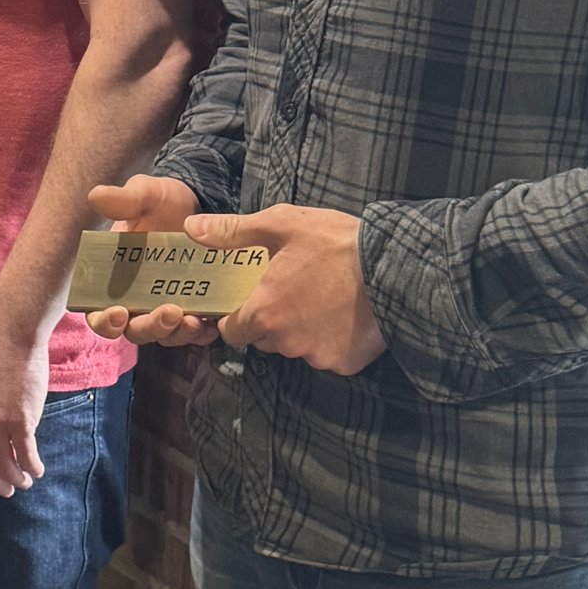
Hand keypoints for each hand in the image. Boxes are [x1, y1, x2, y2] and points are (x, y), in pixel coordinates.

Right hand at [80, 172, 218, 347]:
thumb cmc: (162, 202)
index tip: (116, 313)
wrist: (199, 205)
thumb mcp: (146, 195)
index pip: (98, 313)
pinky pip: (194, 332)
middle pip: (134, 330)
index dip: (103, 321)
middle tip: (169, 313)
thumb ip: (124, 200)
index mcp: (113, 280)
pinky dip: (201, 332)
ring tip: (192, 319)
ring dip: (176, 333)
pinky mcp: (193, 310)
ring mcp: (165, 308)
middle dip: (149, 327)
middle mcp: (136, 301)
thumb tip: (96, 196)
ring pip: (165, 335)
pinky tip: (209, 323)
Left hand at [193, 203, 384, 377]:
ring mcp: (317, 355)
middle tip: (294, 291)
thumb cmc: (336, 242)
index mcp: (264, 311)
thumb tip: (191, 229)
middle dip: (272, 320)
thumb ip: (232, 232)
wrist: (396, 266)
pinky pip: (328, 355)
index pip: (233, 331)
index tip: (252, 299)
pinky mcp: (344, 363)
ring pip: (296, 348)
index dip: (238, 316)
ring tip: (323, 298)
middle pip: (265, 339)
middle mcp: (286, 342)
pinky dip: (332, 340)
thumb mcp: (282, 225)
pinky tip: (345, 315)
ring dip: (302, 330)